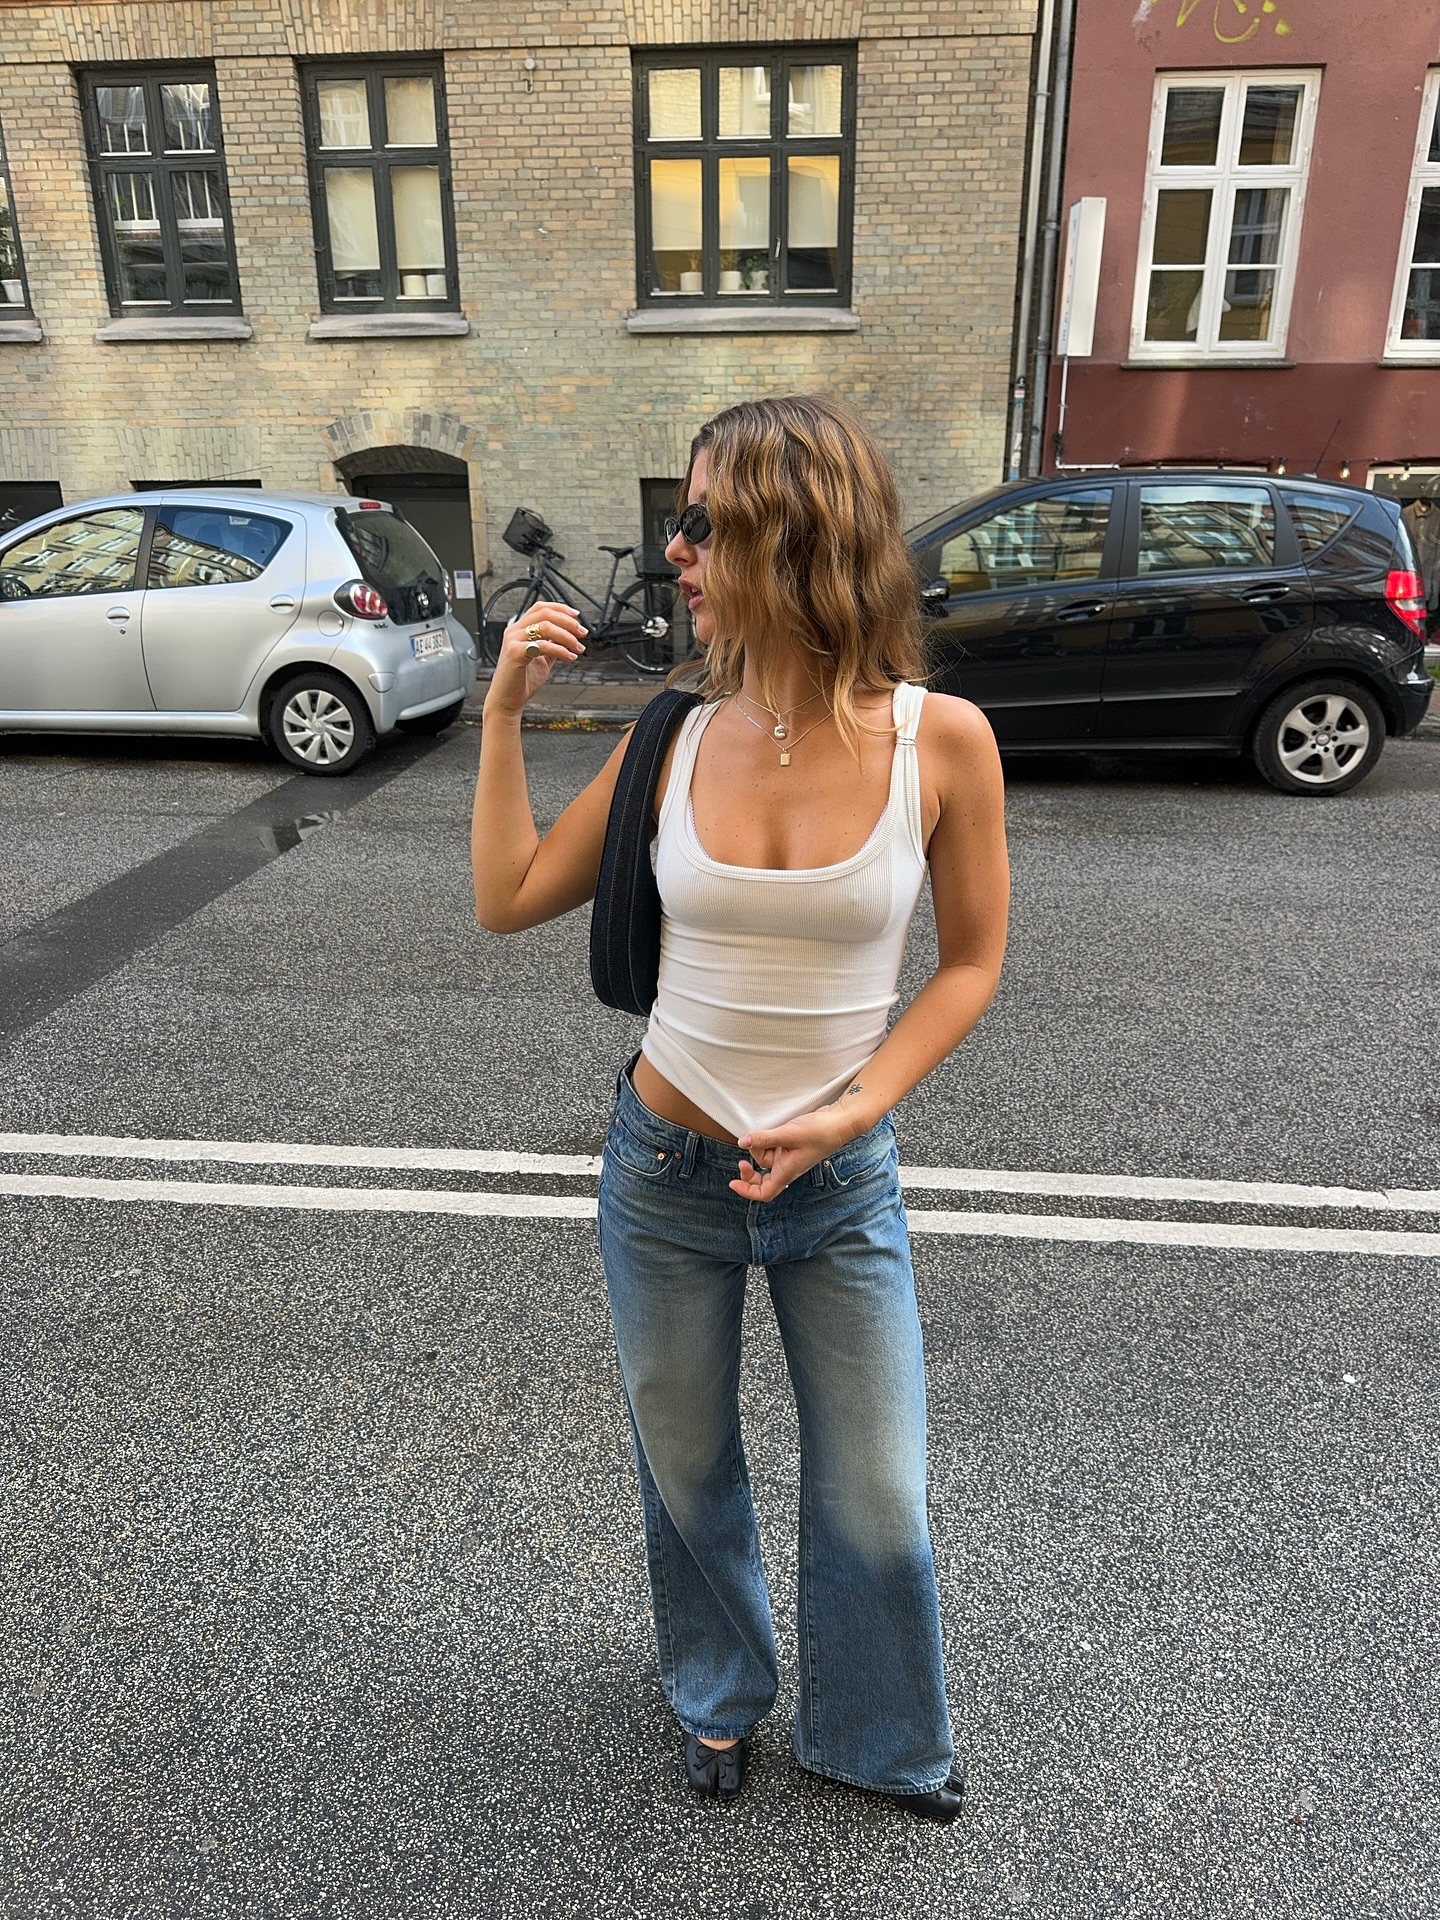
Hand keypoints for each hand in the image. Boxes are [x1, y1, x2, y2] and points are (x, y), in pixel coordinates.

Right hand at [483, 601, 587, 719]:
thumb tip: (569, 637)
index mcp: (520, 629)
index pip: (541, 608)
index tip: (577, 617)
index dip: (561, 608)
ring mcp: (513, 640)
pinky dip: (561, 650)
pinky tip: (570, 657)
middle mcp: (514, 631)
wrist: (507, 700)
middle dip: (568, 622)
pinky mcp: (515, 652)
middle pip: (545, 614)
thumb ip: (552, 645)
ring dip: (567, 636)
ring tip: (578, 648)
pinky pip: (543, 645)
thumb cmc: (522, 681)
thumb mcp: (542, 659)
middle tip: (582, 633)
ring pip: (546, 626)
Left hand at [730, 1105, 856, 1204]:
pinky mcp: (791, 1146)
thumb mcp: (789, 1134)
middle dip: (749, 1170)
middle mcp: (787, 1167)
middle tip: (741, 1160)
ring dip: (760, 1147)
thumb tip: (742, 1142)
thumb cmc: (820, 1132)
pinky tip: (767, 1131)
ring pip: (765, 1158)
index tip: (733, 1183)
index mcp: (787, 1172)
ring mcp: (789, 1157)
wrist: (839, 1122)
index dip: (747, 1191)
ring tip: (764, 1133)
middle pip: (762, 1177)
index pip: (765, 1192)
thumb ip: (764, 1138)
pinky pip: (772, 1147)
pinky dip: (766, 1141)